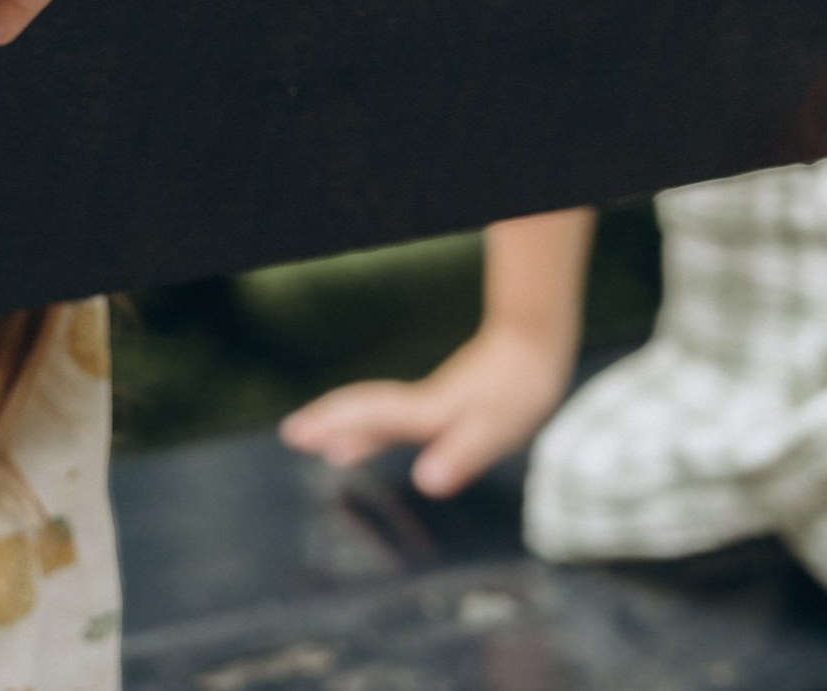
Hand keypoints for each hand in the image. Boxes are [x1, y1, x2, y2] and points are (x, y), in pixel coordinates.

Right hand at [277, 322, 575, 497]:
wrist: (534, 344)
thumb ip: (460, 455)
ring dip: (348, 428)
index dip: (332, 426)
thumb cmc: (519, 388)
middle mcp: (420, 406)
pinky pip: (396, 416)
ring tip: (325, 449)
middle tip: (292, 435)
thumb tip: (426, 483)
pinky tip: (380, 437)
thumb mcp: (495, 429)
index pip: (368, 418)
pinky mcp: (443, 402)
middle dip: (326, 422)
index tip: (295, 435)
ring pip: (378, 414)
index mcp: (425, 413)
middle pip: (364, 411)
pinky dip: (376, 428)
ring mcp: (430, 402)